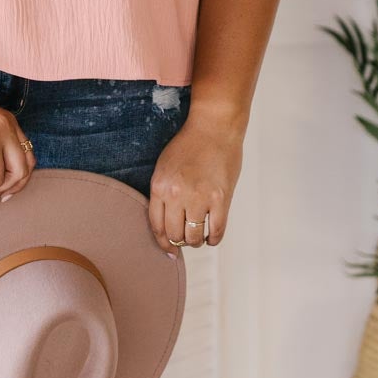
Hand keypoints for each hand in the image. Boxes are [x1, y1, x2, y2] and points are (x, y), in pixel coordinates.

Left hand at [147, 104, 242, 251]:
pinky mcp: (221, 199)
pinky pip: (217, 230)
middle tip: (185, 240)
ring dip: (196, 241)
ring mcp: (200, 198)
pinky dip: (214, 239)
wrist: (214, 128)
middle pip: (174, 234)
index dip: (162, 242)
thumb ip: (163, 193)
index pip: (156, 225)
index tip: (168, 249)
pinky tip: (212, 237)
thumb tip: (167, 222)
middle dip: (179, 242)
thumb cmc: (190, 145)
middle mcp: (176, 195)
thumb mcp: (164, 167)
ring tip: (199, 237)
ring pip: (194, 237)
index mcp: (159, 187)